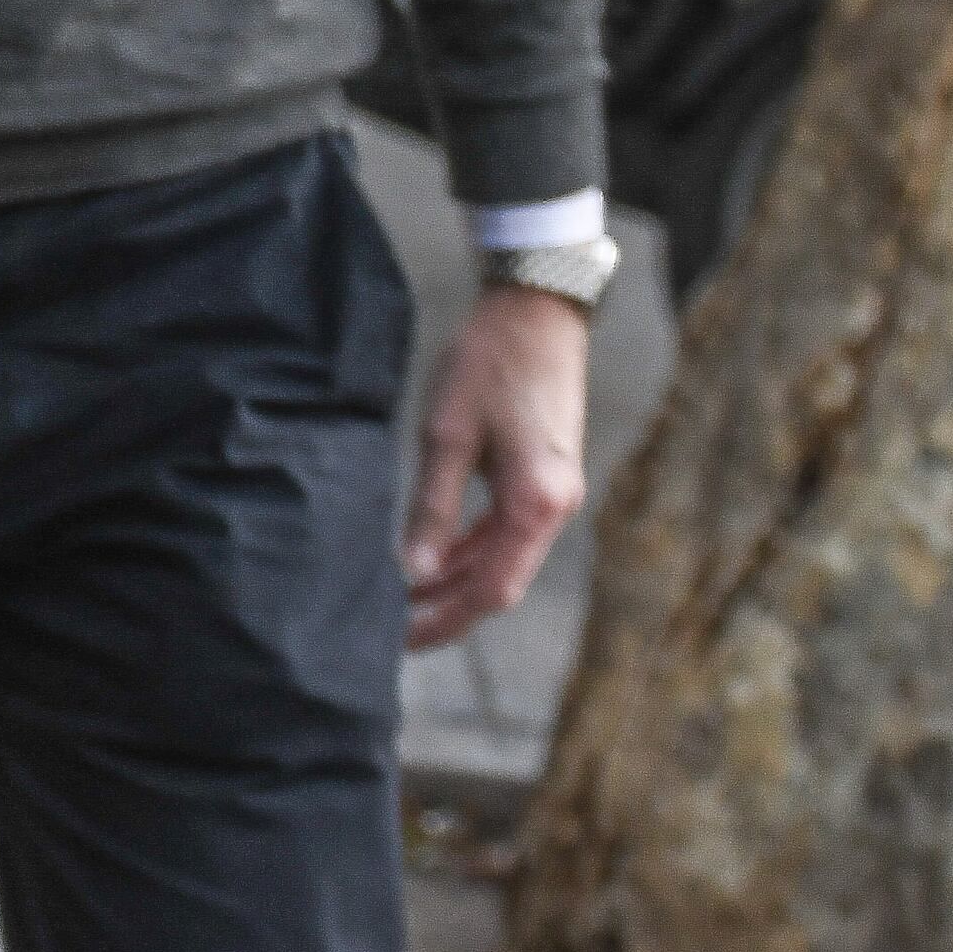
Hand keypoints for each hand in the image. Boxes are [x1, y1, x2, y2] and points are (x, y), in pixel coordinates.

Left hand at [405, 283, 591, 648]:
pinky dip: (472, 548)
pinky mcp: (546, 475)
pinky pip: (508, 529)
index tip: (404, 640)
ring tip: (407, 598)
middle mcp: (556, 507)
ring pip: (504, 557)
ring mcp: (556, 492)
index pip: (491, 590)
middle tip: (396, 630)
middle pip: (500, 582)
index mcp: (536, 504)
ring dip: (458, 580)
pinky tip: (436, 555)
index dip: (446, 621)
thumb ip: (433, 507)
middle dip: (448, 609)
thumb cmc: (488, 363)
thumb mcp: (447, 435)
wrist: (536, 310)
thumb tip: (415, 570)